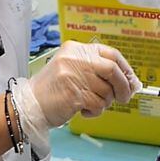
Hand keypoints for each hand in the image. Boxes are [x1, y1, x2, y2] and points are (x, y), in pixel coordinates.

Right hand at [11, 41, 141, 152]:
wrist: (29, 105)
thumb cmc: (52, 90)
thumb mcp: (71, 69)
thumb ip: (96, 70)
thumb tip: (127, 80)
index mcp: (76, 49)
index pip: (110, 53)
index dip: (125, 68)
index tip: (131, 80)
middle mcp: (75, 59)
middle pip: (112, 69)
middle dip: (123, 86)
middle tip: (124, 98)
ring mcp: (74, 75)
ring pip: (106, 90)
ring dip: (104, 102)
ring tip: (89, 104)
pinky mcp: (74, 94)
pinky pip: (98, 105)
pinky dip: (95, 111)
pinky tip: (83, 111)